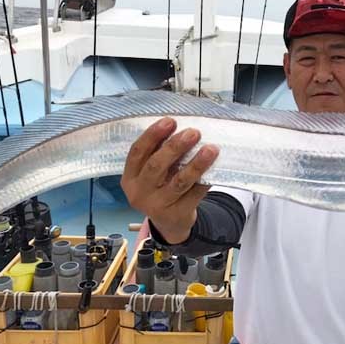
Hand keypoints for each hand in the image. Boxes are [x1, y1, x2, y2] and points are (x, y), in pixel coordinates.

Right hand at [120, 117, 218, 242]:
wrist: (170, 223)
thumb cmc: (161, 188)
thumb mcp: (151, 174)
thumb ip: (159, 154)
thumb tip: (180, 128)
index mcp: (130, 177)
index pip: (137, 152)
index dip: (153, 135)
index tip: (170, 121)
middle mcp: (140, 192)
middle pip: (156, 166)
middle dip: (175, 147)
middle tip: (193, 133)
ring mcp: (158, 206)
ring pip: (179, 182)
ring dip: (196, 164)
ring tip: (210, 149)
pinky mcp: (177, 214)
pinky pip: (195, 194)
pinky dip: (205, 180)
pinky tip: (214, 168)